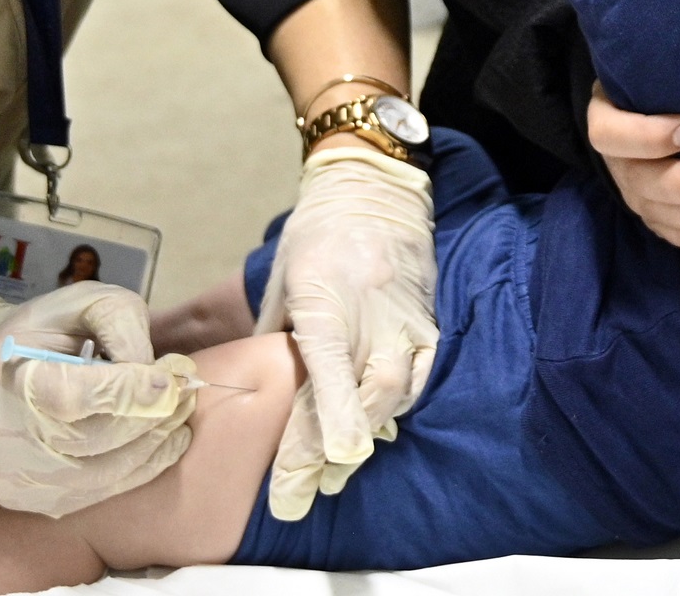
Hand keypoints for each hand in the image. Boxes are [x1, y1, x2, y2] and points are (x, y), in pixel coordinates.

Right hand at [0, 280, 194, 516]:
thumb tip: (155, 374)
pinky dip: (134, 471)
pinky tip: (157, 444)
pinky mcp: (25, 499)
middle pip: (90, 440)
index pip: (71, 397)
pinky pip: (92, 497)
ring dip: (150, 446)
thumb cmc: (49, 331)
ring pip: (97, 476)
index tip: (169, 380)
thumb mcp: (86, 303)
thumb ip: (122, 326)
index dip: (127, 392)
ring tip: (176, 418)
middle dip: (148, 417)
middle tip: (184, 395)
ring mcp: (9, 473)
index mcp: (5, 372)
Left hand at [255, 147, 436, 519]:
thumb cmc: (315, 235)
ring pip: (395, 388)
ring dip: (366, 432)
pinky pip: (420, 374)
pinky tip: (377, 427)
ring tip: (335, 470)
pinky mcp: (426, 318)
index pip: (326, 366)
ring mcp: (403, 314)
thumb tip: (252, 389)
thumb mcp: (282, 279)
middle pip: (362, 389)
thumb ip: (274, 336)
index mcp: (323, 294)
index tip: (328, 461)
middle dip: (335, 447)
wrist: (373, 188)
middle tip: (306, 492)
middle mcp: (368, 308)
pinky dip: (399, 405)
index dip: (329, 416)